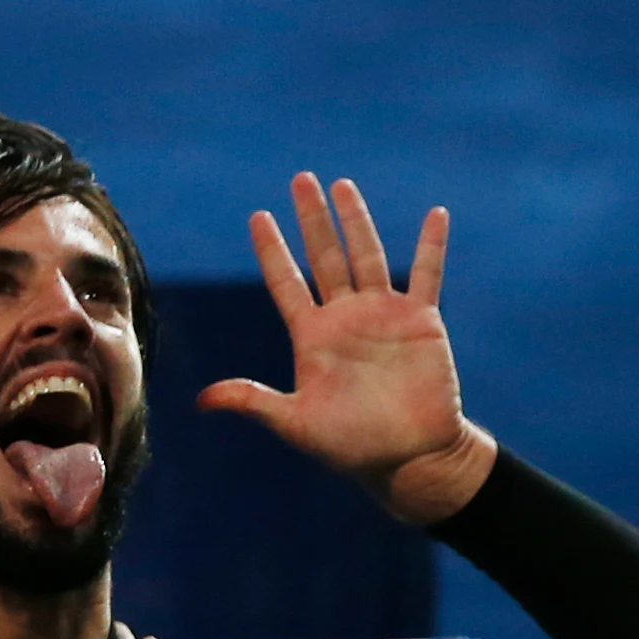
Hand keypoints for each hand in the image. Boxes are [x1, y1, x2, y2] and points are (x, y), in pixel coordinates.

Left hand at [197, 175, 497, 524]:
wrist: (408, 459)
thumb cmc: (352, 447)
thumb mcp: (295, 424)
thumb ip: (253, 402)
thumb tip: (202, 400)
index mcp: (313, 337)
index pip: (287, 283)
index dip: (272, 250)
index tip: (259, 217)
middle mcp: (345, 318)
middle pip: (324, 256)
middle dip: (312, 219)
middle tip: (300, 180)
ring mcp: (384, 315)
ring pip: (367, 255)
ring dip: (356, 220)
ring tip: (342, 185)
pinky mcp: (421, 322)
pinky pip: (427, 275)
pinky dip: (432, 246)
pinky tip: (435, 215)